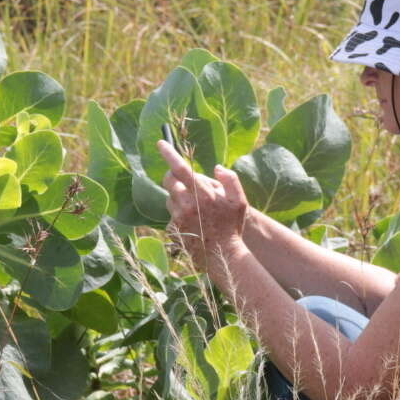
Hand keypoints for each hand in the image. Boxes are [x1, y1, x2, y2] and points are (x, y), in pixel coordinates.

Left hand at [158, 139, 248, 271]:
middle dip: (173, 177)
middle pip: (169, 180)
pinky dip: (179, 214)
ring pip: (170, 198)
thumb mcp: (239, 201)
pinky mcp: (172, 229)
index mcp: (202, 193)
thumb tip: (216, 168)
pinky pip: (171, 215)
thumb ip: (230, 180)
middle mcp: (186, 203)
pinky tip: (192, 222)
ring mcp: (178, 217)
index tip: (160, 143)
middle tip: (183, 180)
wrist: (222, 256)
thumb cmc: (232, 227)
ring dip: (178, 197)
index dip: (169, 154)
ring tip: (195, 208)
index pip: (181, 168)